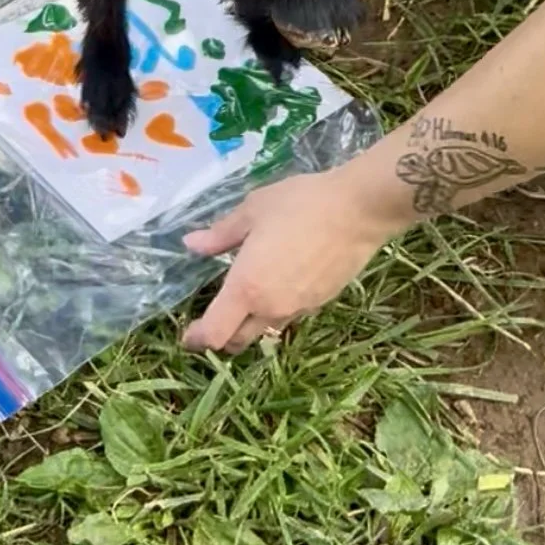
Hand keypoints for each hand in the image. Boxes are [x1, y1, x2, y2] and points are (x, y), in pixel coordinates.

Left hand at [180, 166, 387, 352]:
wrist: (357, 211)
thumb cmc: (300, 204)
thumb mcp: (253, 210)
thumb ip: (221, 234)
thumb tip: (191, 245)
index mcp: (247, 287)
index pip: (215, 333)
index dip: (197, 339)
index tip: (187, 334)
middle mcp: (271, 307)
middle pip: (238, 340)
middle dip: (220, 336)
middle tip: (212, 317)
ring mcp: (299, 308)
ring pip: (265, 329)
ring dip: (249, 323)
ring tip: (245, 295)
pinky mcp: (320, 303)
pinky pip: (288, 315)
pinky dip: (275, 309)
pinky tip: (279, 282)